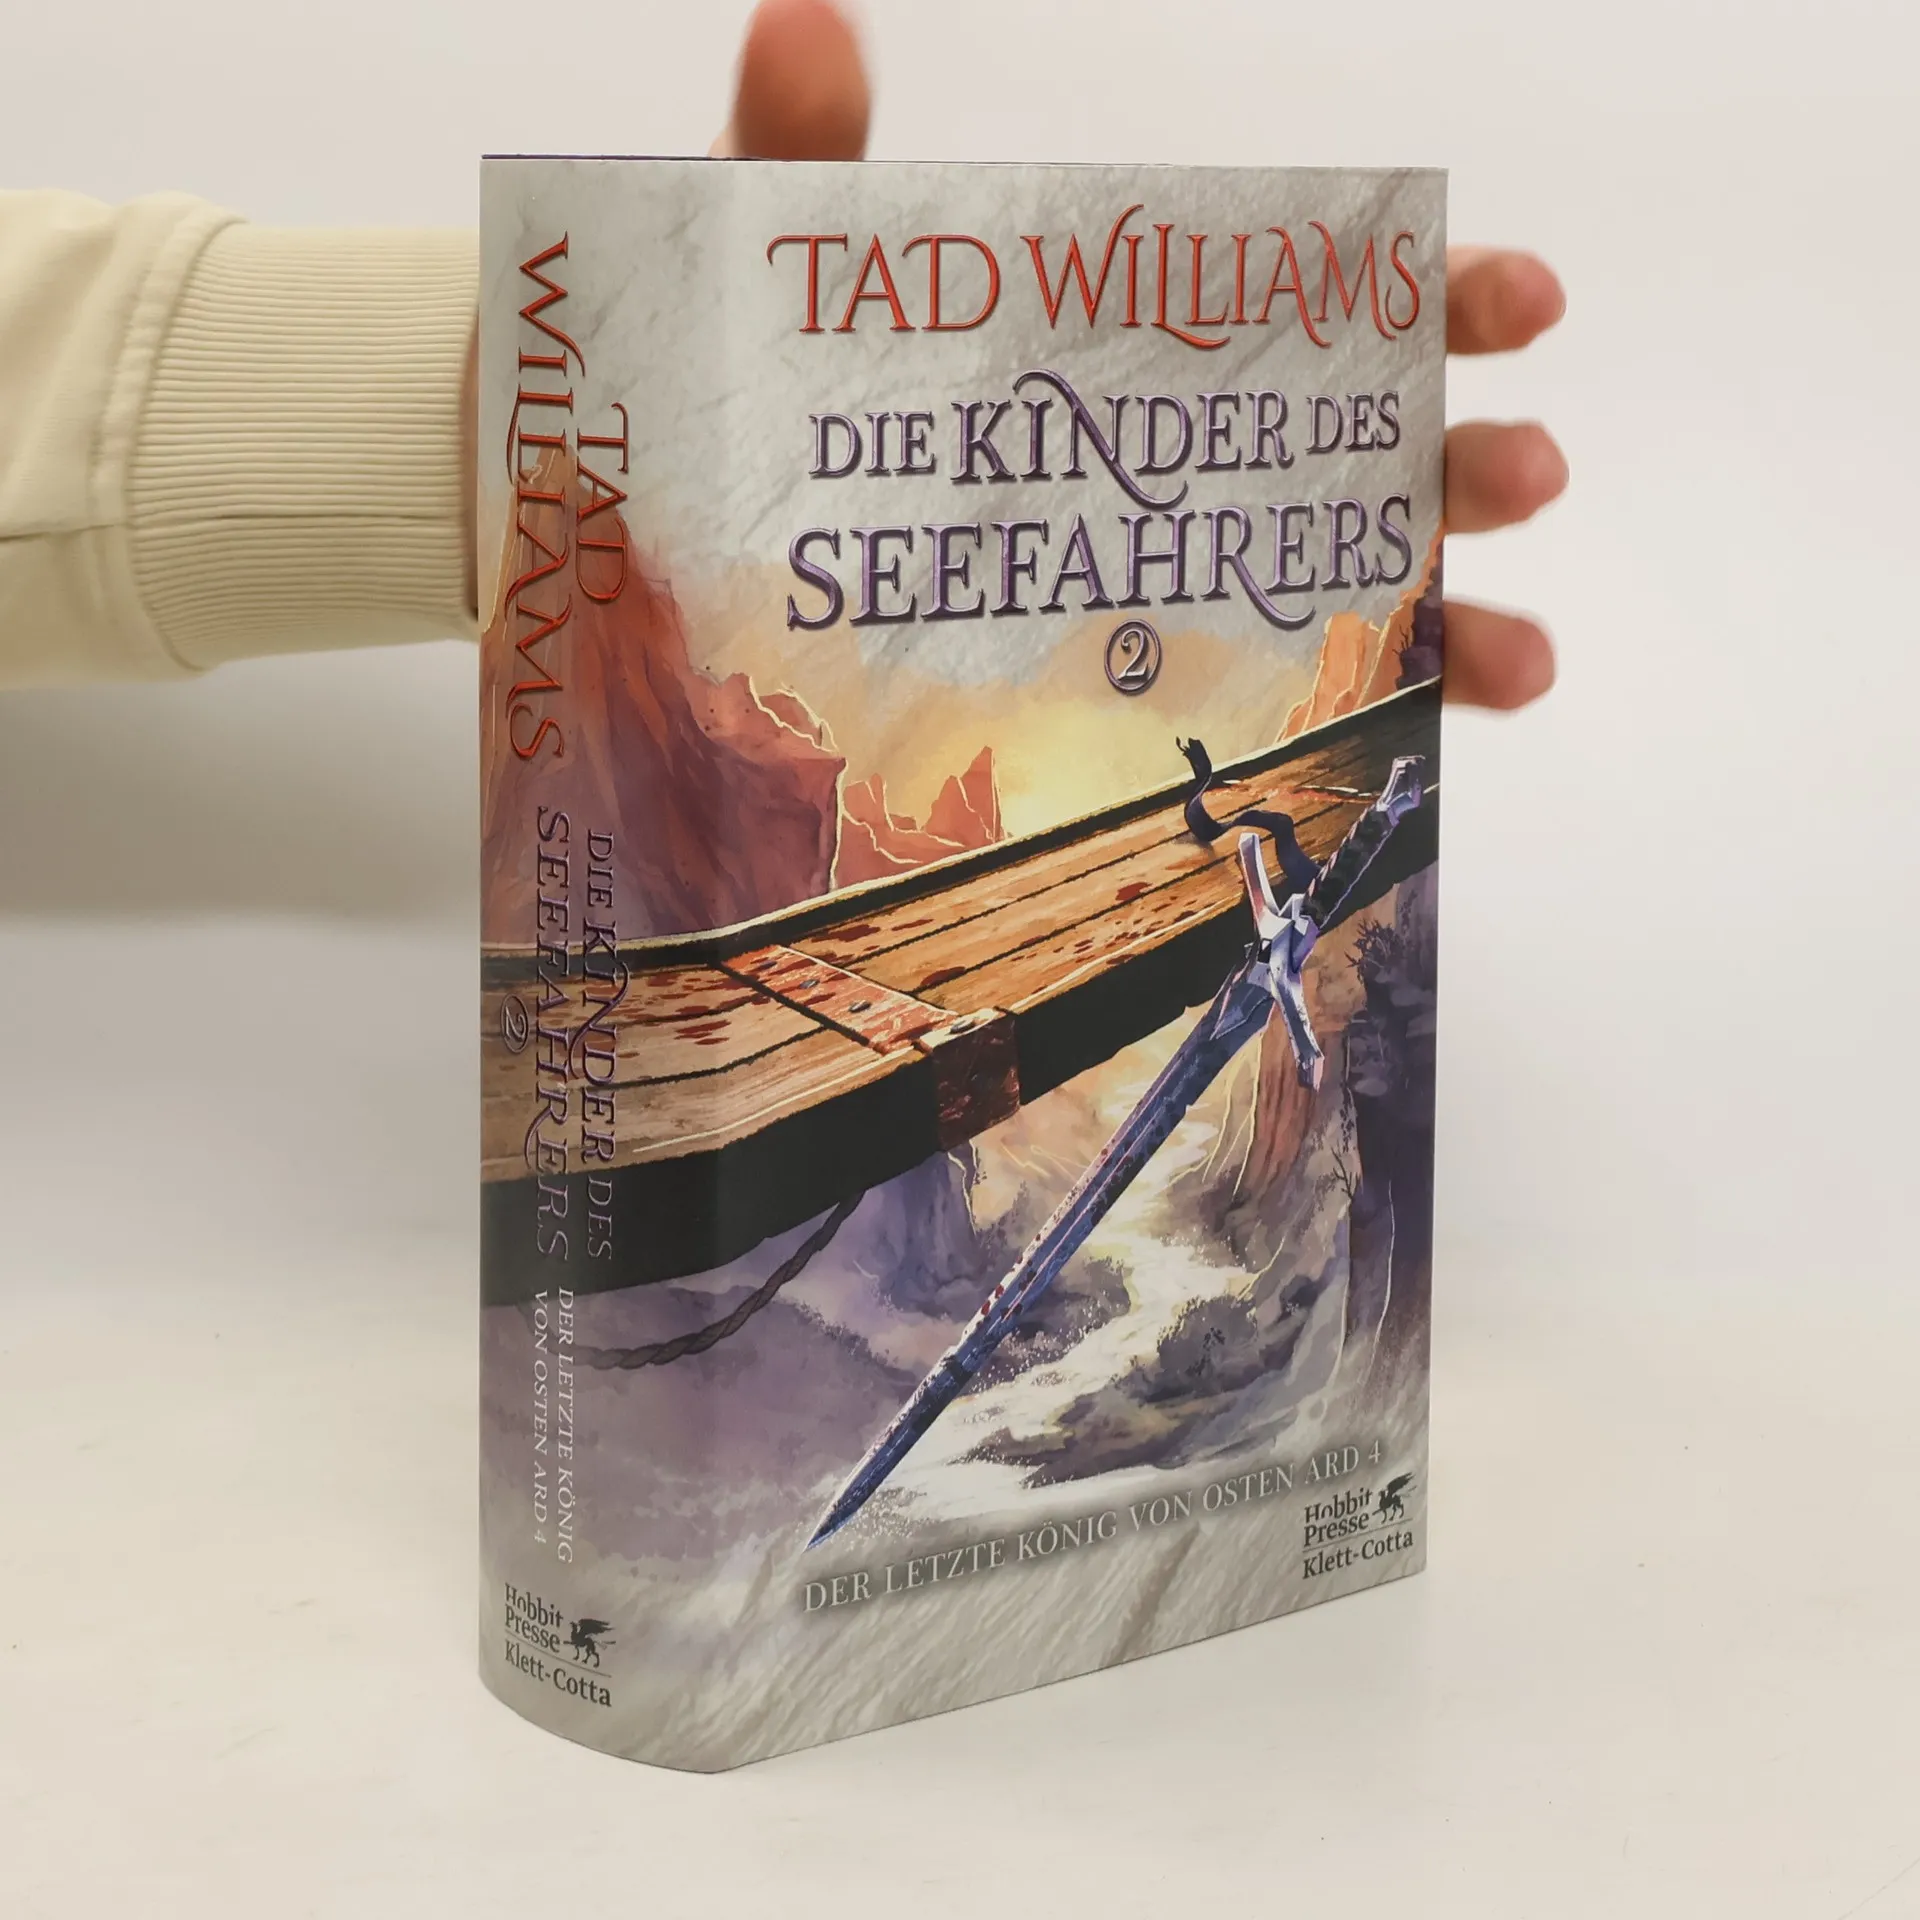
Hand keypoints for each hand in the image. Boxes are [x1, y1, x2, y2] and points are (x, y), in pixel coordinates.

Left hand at [717, 0, 1563, 711]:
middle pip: (1352, 455)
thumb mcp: (773, 285)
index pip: (1303, 306)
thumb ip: (799, 165)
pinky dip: (1365, 724)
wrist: (662, 581)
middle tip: (1530, 468)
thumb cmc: (737, 421)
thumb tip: (804, 21)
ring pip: (1335, 600)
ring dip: (1457, 618)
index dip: (1423, 299)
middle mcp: (1161, 469)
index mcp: (1122, 350)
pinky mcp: (1110, 708)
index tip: (1515, 302)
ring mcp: (1147, 592)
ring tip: (1525, 657)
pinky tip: (1437, 742)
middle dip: (1460, 462)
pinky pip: (1264, 718)